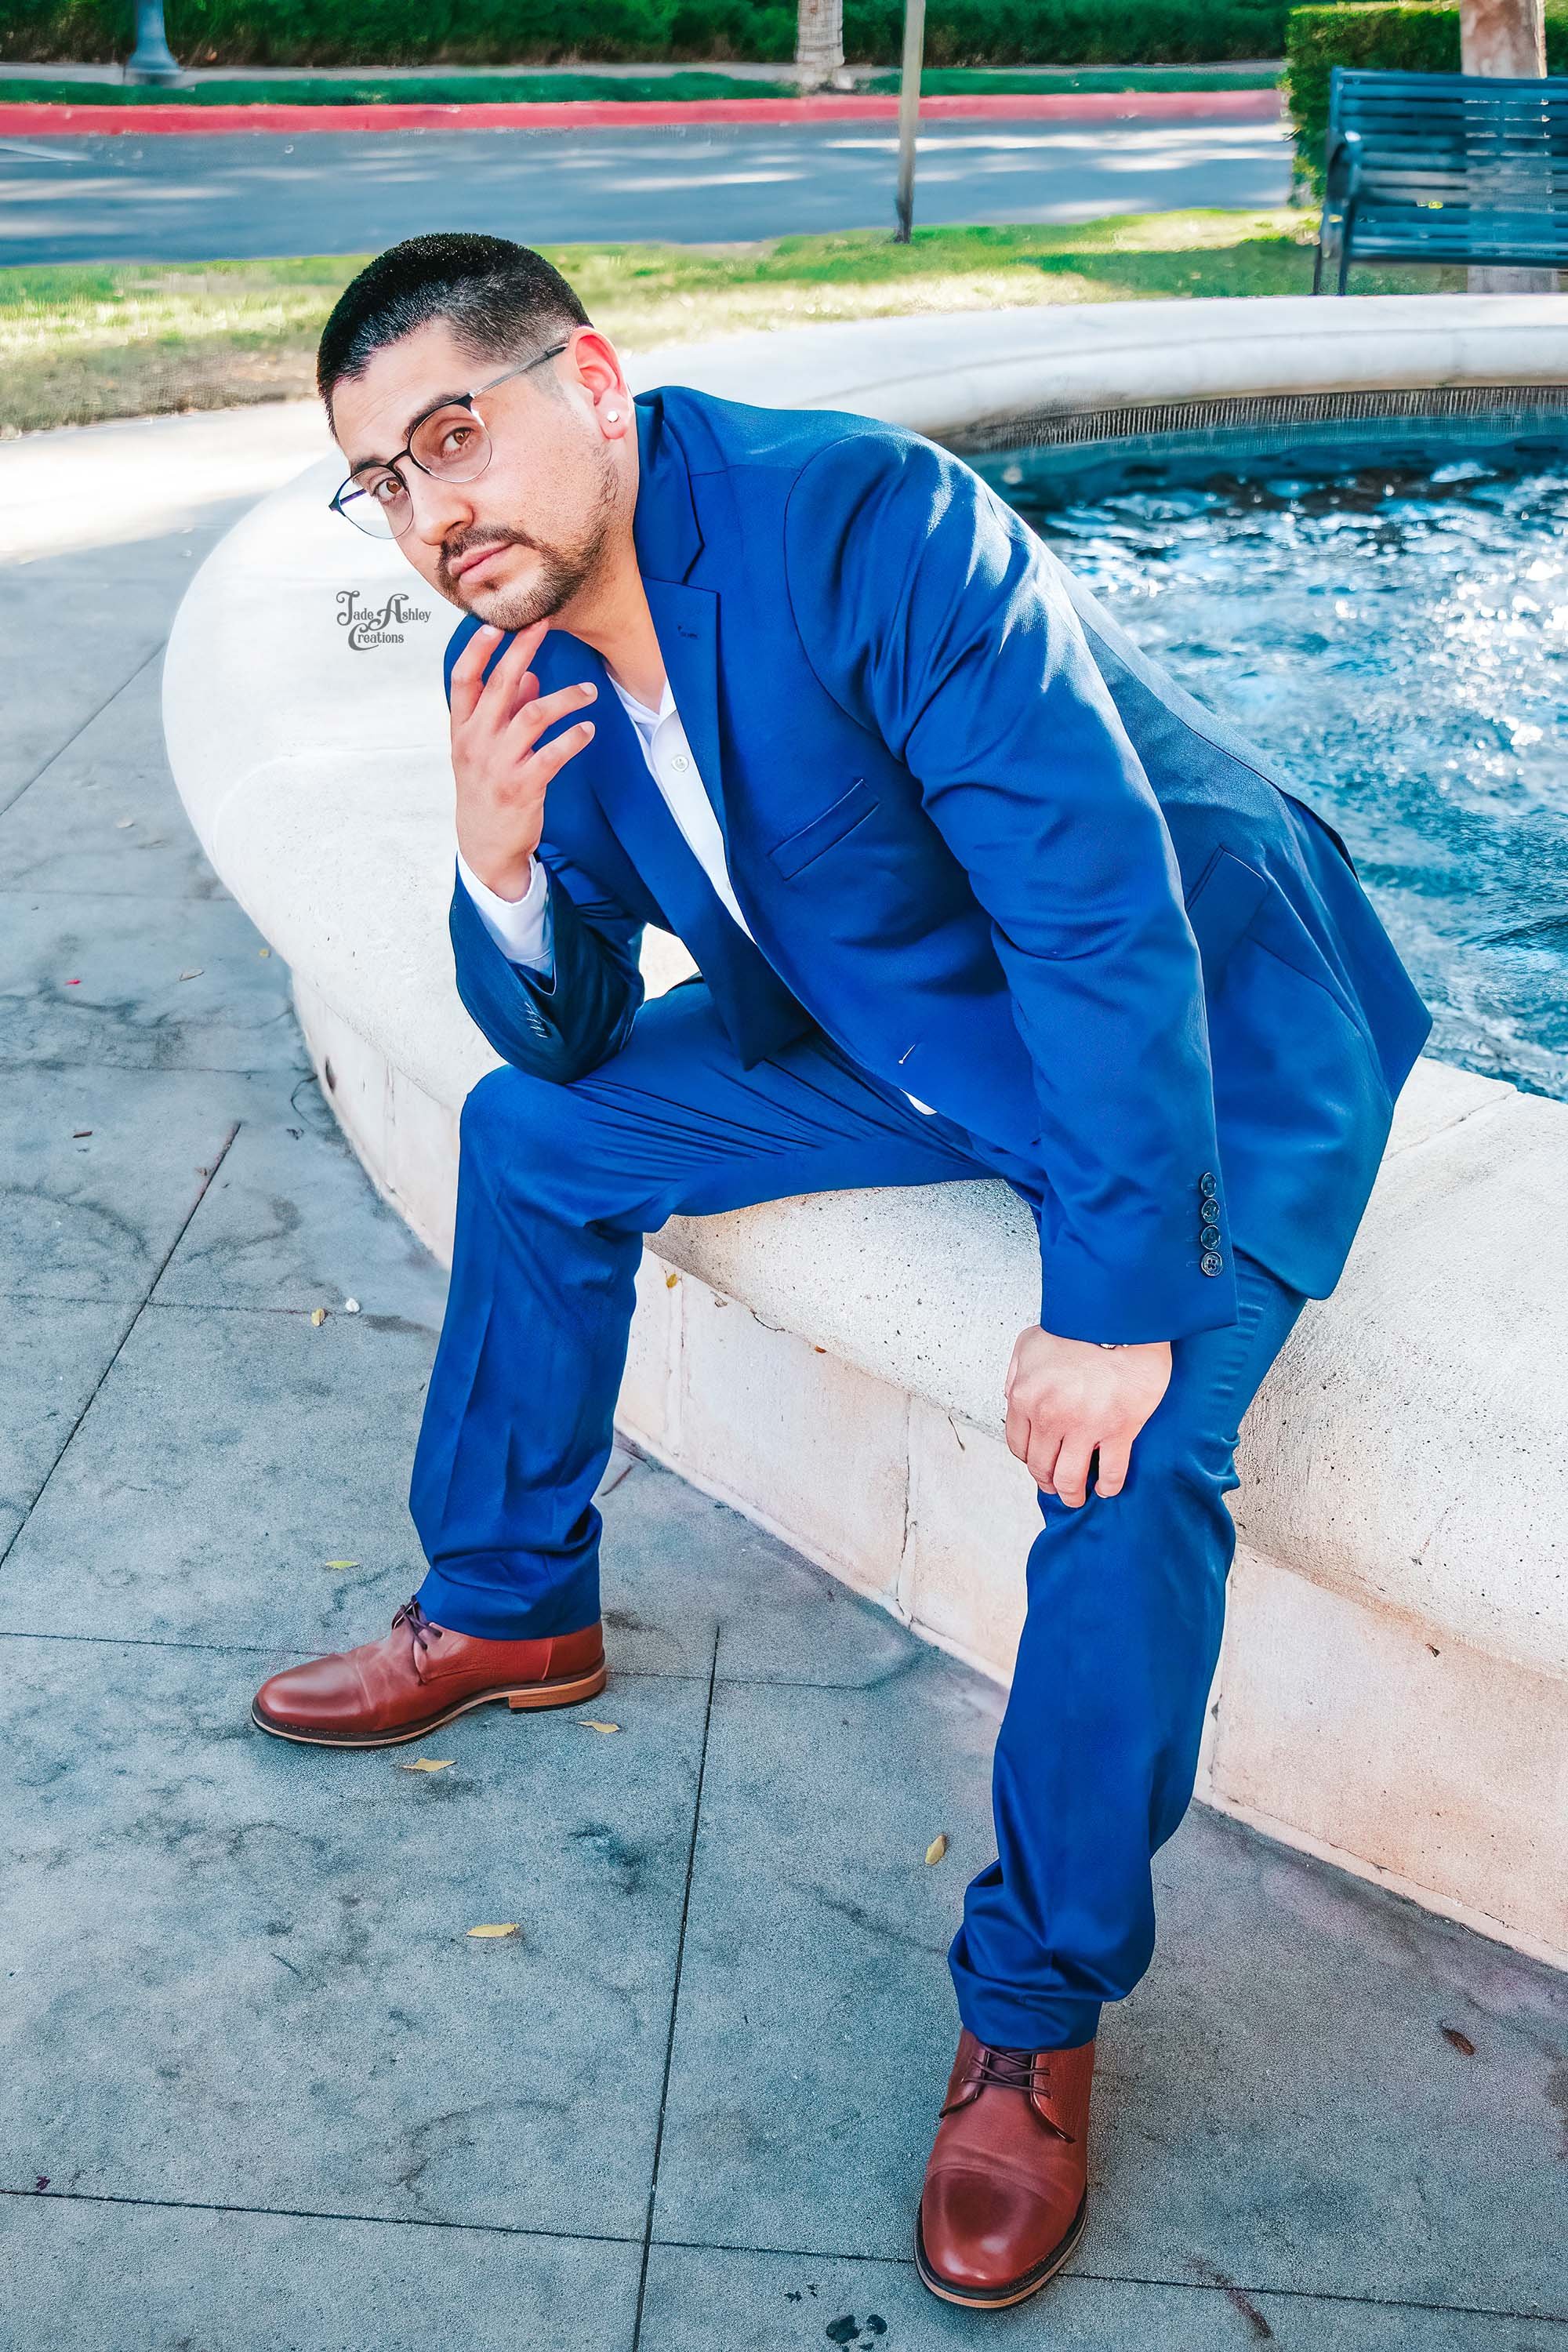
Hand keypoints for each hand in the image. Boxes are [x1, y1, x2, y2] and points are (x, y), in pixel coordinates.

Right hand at [448, 617, 599, 900]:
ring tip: (589, 691)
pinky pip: (553, 754)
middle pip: (499, 686)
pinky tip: (587, 728)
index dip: (477, 650)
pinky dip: (574, 737)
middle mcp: (476, 742)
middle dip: (523, 651)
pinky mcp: (523, 787)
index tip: (495, 624)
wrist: (485, 845)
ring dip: (566, 697)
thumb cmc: (486, 789)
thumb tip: (529, 676)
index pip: (462, 680)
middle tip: (545, 625)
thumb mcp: (484, 749)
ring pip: (534, 715)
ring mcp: (498, 765)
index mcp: (462, 729)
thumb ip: (505, 712)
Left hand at [1004, 1325, 1171, 1505]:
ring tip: (1079, 1496)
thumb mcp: (1030, 1342)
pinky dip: (1108, 1486)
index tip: (1039, 1463)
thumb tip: (1013, 1397)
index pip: (1018, 1444)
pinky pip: (1111, 1471)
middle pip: (1041, 1467)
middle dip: (1048, 1481)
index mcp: (1025, 1397)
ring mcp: (1084, 1426)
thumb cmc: (1078, 1324)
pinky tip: (1107, 1488)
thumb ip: (1017, 1373)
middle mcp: (1049, 1417)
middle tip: (1057, 1486)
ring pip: (1071, 1478)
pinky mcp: (1118, 1429)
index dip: (1029, 1459)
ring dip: (1072, 1494)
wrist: (1118, 1314)